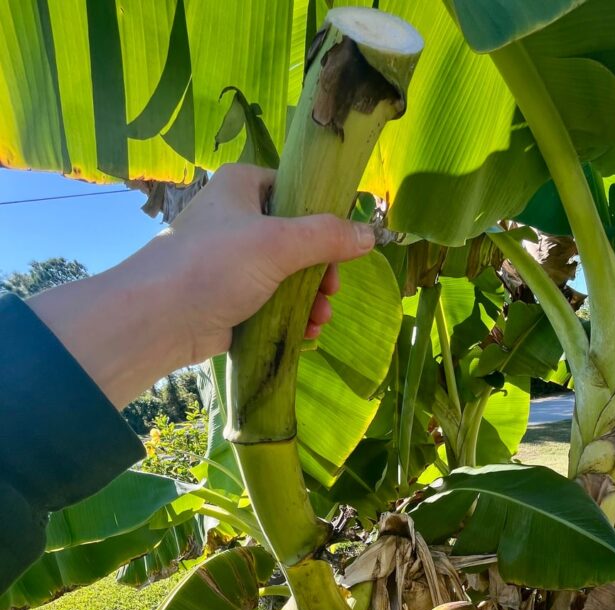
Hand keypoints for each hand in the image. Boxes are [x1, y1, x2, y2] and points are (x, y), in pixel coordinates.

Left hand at [28, 164, 375, 409]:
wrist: (158, 320)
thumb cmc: (215, 265)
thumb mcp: (279, 243)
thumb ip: (328, 237)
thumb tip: (371, 236)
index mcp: (242, 186)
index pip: (294, 189)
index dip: (322, 217)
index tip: (342, 246)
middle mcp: (236, 218)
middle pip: (297, 239)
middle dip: (320, 271)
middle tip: (331, 291)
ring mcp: (231, 261)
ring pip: (286, 275)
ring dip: (310, 298)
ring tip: (320, 320)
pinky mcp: (228, 298)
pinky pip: (270, 302)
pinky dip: (291, 316)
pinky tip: (306, 333)